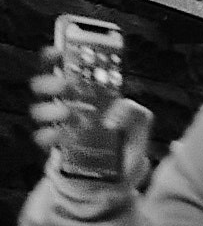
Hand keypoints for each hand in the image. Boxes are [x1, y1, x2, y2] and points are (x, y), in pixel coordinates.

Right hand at [29, 49, 150, 187]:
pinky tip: (62, 137)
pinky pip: (41, 137)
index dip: (55, 56)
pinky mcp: (55, 147)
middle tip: (67, 86)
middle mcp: (67, 105)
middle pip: (42, 86)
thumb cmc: (126, 141)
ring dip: (51, 110)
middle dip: (51, 82)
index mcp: (84, 92)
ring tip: (69, 115)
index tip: (58, 51)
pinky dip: (49, 136)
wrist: (122, 174)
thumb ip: (134, 111)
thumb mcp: (140, 122)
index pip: (62, 68)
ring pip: (38, 110)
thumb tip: (112, 119)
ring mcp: (59, 126)